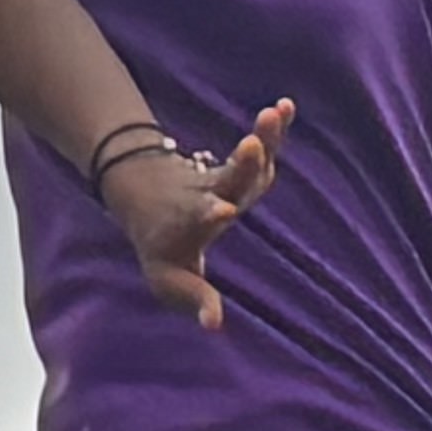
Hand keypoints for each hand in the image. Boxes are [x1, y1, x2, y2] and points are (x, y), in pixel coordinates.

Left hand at [107, 97, 294, 327]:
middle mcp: (209, 197)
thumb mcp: (169, 277)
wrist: (143, 193)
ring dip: (263, 138)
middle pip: (228, 180)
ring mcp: (224, 179)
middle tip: (250, 145)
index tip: (221, 211)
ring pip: (245, 160)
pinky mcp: (239, 166)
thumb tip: (215, 326)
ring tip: (276, 112)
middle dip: (242, 165)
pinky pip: (261, 147)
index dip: (210, 214)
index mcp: (190, 225)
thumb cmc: (161, 246)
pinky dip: (276, 129)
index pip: (201, 219)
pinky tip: (288, 104)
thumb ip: (194, 297)